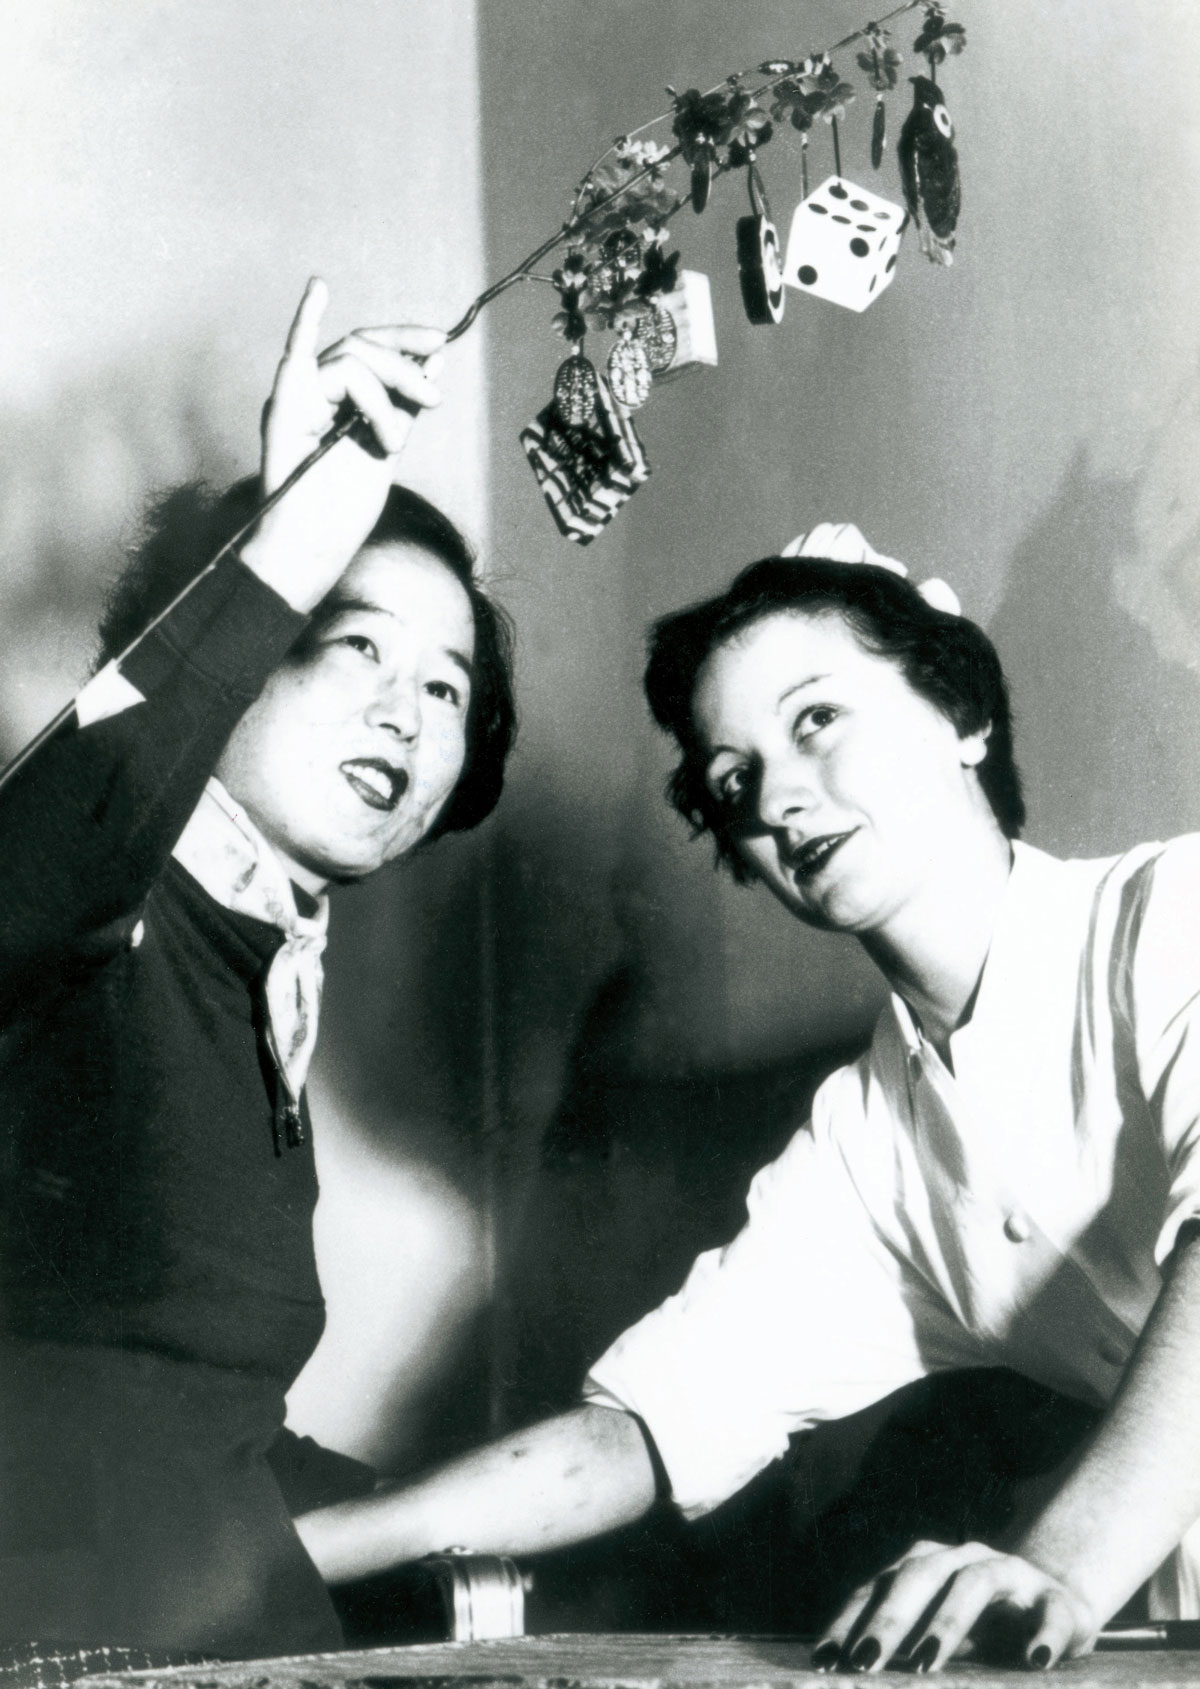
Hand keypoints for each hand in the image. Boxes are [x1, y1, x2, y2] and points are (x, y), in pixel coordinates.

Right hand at [244, 278, 445, 611]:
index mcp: (337, 399)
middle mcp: (314, 390)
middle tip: (433, 399)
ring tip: (391, 443)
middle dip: (404, 368)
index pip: (373, 350)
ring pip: (350, 361)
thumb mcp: (386, 447)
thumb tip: (434, 359)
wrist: (314, 549)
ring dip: (384, 397)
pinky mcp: (285, 408)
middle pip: (363, 349)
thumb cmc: (340, 511)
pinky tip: (320, 287)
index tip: (442, 344)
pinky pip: (296, 357)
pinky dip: (305, 319)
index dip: (407, 343)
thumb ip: (405, 404)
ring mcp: (297, 395)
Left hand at [810, 1539, 1097, 1673]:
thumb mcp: (935, 1633)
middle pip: (918, 1576)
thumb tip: (841, 1673)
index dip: (849, 1620)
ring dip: (947, 1622)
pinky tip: (1034, 1660)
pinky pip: (1050, 1613)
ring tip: (926, 1663)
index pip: (878, 1587)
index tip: (824, 1659)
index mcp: (926, 1564)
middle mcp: (963, 1558)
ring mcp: (1011, 1573)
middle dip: (888, 1620)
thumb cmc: (982, 1627)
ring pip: (974, 1583)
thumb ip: (899, 1645)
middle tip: (864, 1662)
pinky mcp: (1056, 1601)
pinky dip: (1043, 1634)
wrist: (1057, 1606)